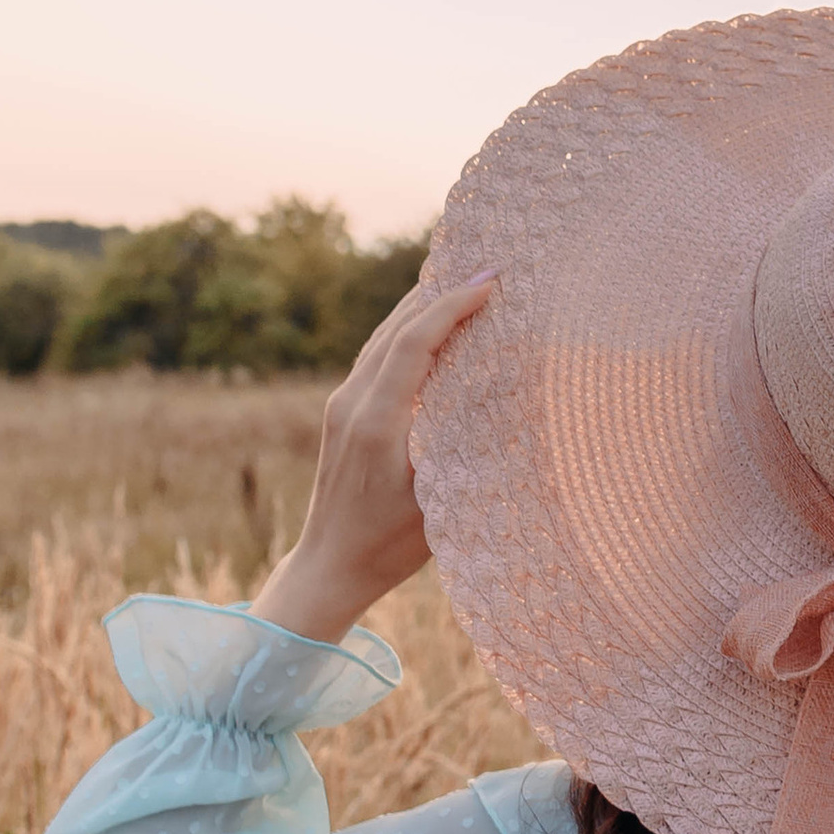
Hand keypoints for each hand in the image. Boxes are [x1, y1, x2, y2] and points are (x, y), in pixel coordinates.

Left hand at [251, 270, 496, 643]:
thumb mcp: (439, 498)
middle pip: (394, 327)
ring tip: (461, 283)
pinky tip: (429, 327)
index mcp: (376, 421)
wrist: (328, 566)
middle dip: (439, 292)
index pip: (412, 342)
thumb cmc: (389, 545)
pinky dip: (407, 332)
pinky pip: (376, 357)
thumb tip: (505, 399)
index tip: (491, 282)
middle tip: (486, 267)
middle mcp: (352, 404)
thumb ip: (464, 446)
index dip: (451, 305)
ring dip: (421, 307)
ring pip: (382, 337)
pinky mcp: (341, 414)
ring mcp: (341, 406)